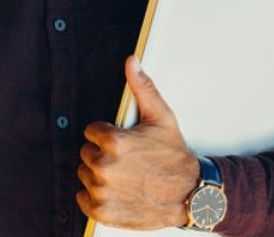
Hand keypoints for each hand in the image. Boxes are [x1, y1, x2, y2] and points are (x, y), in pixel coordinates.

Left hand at [76, 55, 197, 228]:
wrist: (189, 194)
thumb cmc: (175, 157)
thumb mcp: (161, 117)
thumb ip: (142, 88)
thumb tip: (132, 62)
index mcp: (115, 143)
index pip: (92, 132)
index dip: (107, 135)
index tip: (122, 141)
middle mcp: (106, 168)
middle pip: (87, 153)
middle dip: (103, 154)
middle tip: (126, 160)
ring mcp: (103, 192)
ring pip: (85, 175)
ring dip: (99, 175)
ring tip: (124, 175)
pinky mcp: (103, 211)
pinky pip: (83, 199)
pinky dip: (95, 196)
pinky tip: (115, 191)